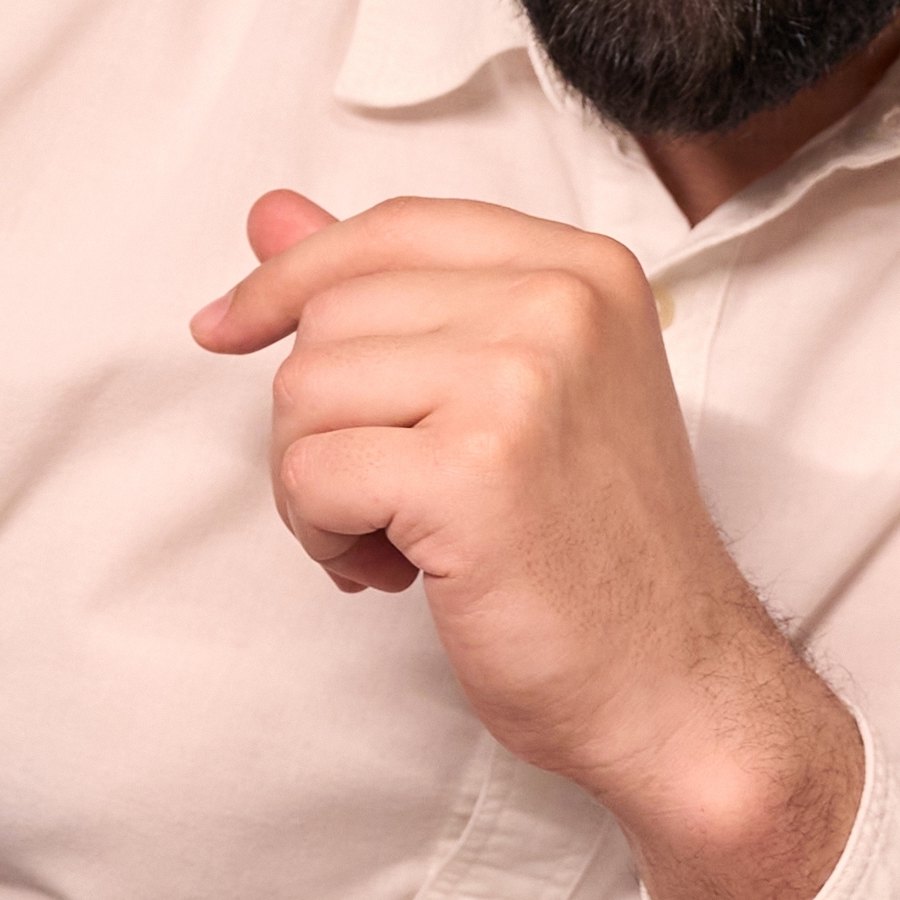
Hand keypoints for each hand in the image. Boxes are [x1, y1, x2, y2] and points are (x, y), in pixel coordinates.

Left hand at [190, 188, 857, 899]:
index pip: (393, 230)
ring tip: (396, 539)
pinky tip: (391, 572)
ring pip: (305, 391)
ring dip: (315, 482)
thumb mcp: (510, 395)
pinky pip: (310, 474)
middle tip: (386, 499)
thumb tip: (270, 214)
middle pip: (333, 315)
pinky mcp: (473, 470)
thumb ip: (399, 297)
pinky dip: (322, 535)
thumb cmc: (595, 555)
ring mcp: (520, 381)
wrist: (673, 684)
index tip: (226, 327)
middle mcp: (560, 305)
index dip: (292, 277)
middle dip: (321, 418)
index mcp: (582, 271)